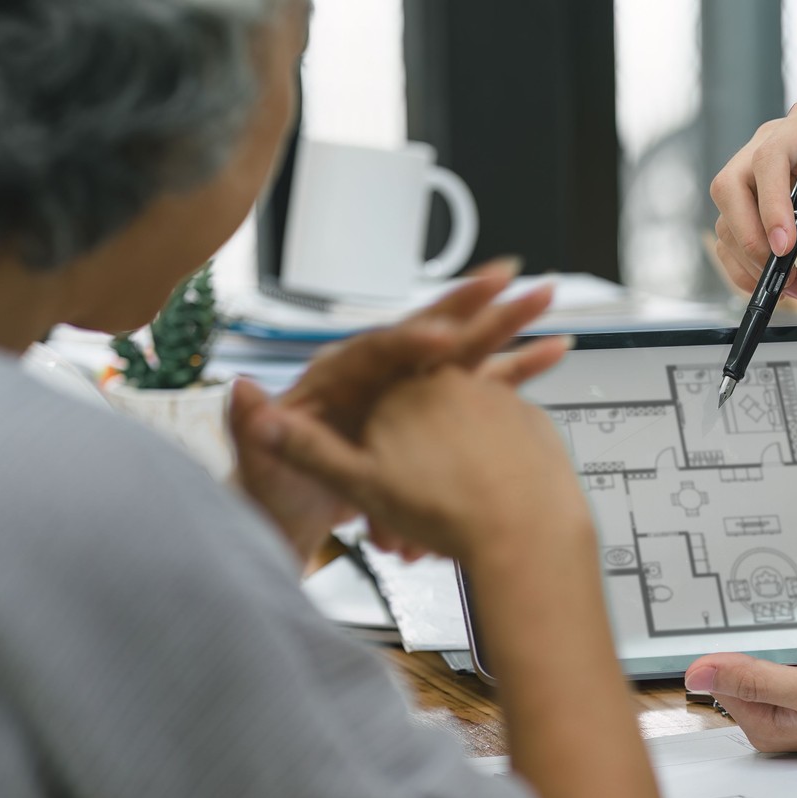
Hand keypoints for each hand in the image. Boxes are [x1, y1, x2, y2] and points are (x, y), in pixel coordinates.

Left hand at [230, 260, 560, 561]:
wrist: (296, 519)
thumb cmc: (276, 491)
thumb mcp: (261, 468)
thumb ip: (253, 430)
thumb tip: (243, 392)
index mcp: (339, 378)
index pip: (379, 348)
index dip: (414, 340)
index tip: (447, 336)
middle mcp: (379, 376)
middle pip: (431, 331)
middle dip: (473, 303)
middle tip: (510, 278)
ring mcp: (410, 393)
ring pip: (465, 351)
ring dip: (507, 325)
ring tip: (545, 301)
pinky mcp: (436, 416)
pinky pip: (483, 386)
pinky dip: (518, 368)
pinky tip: (552, 352)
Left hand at [684, 640, 796, 755]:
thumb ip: (756, 681)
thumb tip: (696, 675)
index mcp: (769, 727)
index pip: (720, 680)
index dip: (728, 650)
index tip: (739, 627)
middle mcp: (781, 720)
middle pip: (740, 669)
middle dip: (754, 643)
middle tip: (790, 631)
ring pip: (767, 658)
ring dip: (781, 639)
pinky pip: (792, 655)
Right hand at [711, 102, 796, 303]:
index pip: (768, 157)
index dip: (770, 202)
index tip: (786, 244)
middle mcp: (776, 147)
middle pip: (731, 185)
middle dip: (749, 235)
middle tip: (780, 266)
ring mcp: (765, 180)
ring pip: (729, 219)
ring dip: (753, 261)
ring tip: (796, 285)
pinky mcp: (762, 212)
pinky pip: (736, 242)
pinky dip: (750, 271)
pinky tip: (783, 286)